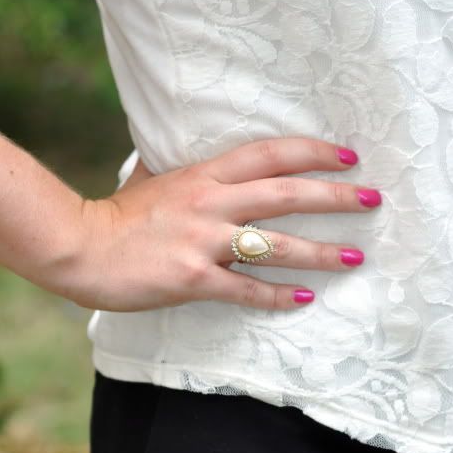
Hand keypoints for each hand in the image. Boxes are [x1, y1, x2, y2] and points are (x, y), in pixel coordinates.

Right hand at [68, 137, 380, 311]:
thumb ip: (186, 170)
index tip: (347, 156)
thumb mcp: (154, 178)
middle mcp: (210, 203)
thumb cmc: (118, 215)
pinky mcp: (193, 279)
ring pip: (276, 244)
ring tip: (356, 257)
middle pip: (286, 194)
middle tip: (372, 199)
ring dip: (321, 251)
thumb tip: (203, 160)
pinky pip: (245, 289)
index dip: (312, 153)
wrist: (79, 247)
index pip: (270, 154)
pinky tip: (304, 299)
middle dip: (334, 196)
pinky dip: (276, 296)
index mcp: (204, 175)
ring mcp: (203, 242)